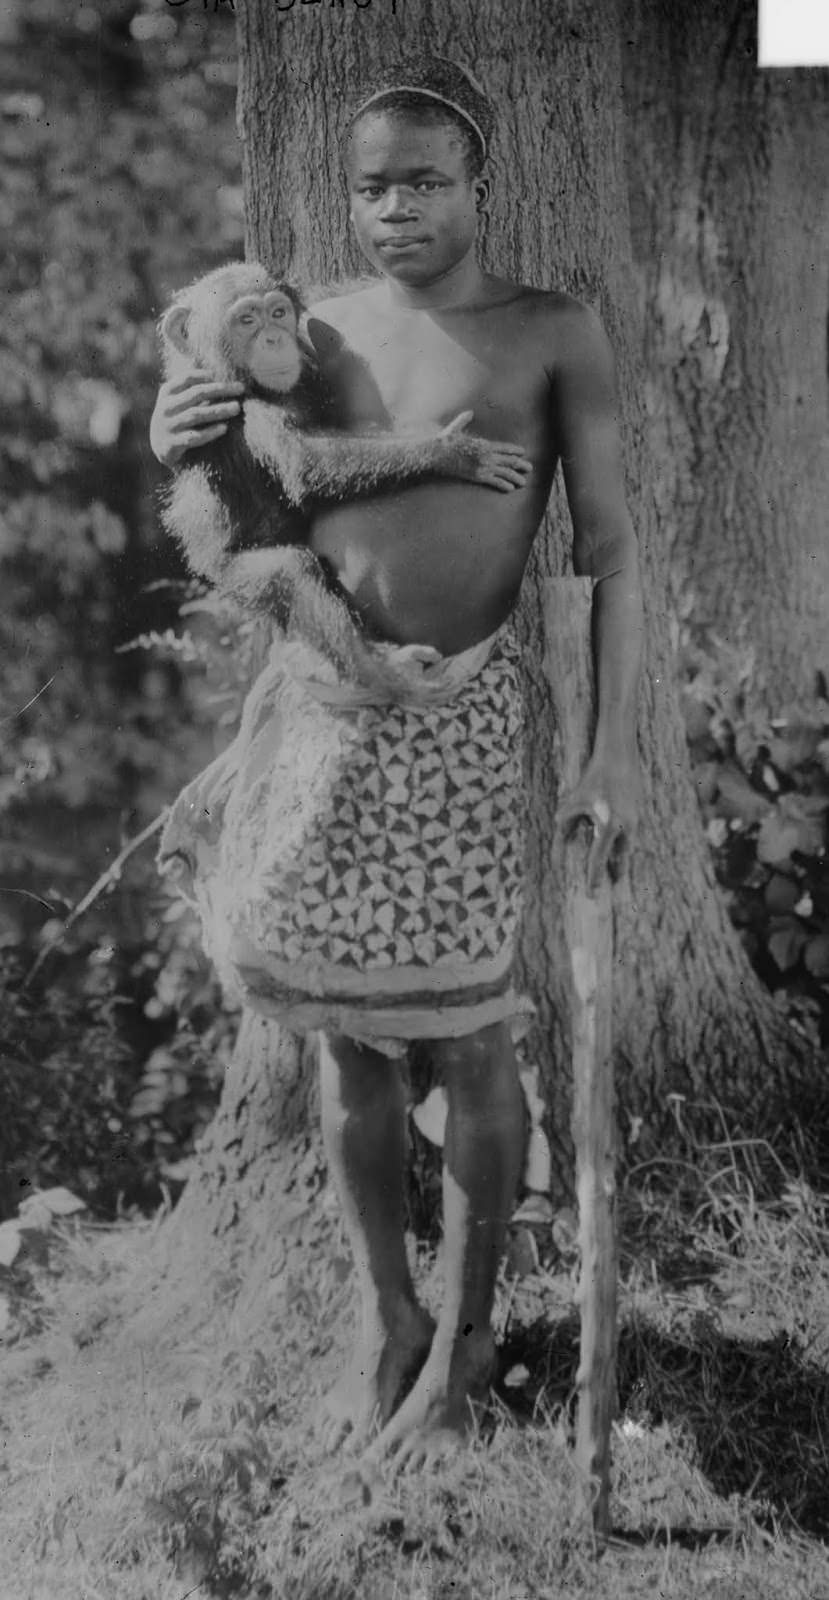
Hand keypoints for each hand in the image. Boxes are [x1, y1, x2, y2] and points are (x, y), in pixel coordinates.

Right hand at [149, 371, 244, 466]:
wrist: (160, 448)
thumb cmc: (177, 419)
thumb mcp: (178, 400)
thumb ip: (192, 387)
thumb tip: (218, 372)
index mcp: (167, 392)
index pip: (187, 378)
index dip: (206, 375)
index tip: (225, 376)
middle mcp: (166, 407)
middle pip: (196, 394)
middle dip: (220, 390)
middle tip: (241, 388)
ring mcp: (168, 426)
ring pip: (196, 414)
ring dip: (219, 410)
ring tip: (237, 408)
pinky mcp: (171, 445)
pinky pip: (194, 437)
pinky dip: (210, 432)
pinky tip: (224, 428)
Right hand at [437, 411, 531, 492]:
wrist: (436, 455)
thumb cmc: (445, 442)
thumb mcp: (455, 428)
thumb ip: (464, 420)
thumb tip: (469, 412)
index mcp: (484, 444)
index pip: (505, 448)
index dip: (515, 451)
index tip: (523, 452)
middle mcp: (487, 455)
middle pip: (509, 460)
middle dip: (521, 464)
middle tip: (529, 468)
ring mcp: (483, 467)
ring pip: (505, 473)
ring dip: (516, 477)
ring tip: (523, 482)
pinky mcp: (477, 477)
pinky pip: (495, 482)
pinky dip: (504, 485)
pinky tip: (510, 489)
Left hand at [556, 753, 642, 892]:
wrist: (619, 757)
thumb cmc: (593, 779)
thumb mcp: (573, 803)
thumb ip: (565, 827)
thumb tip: (559, 849)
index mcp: (609, 826)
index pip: (599, 859)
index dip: (594, 878)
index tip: (592, 894)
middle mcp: (625, 827)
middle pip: (621, 860)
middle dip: (617, 875)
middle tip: (612, 891)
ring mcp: (634, 821)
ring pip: (627, 848)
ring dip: (621, 862)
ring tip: (617, 877)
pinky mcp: (637, 814)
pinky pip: (629, 836)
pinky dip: (623, 846)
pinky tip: (619, 850)